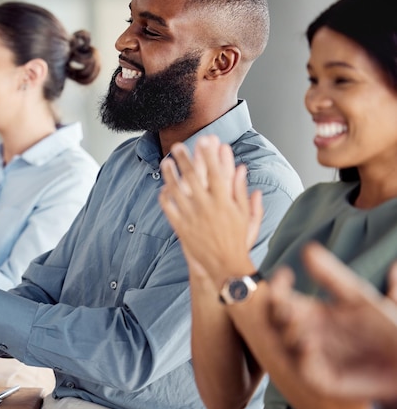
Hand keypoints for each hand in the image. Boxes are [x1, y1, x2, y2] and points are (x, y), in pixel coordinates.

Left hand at [159, 135, 262, 282]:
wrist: (224, 267)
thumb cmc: (238, 240)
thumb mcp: (246, 215)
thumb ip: (241, 190)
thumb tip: (241, 168)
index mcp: (224, 202)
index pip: (215, 172)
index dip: (209, 155)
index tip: (204, 141)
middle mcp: (207, 207)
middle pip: (193, 177)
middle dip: (185, 159)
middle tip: (178, 145)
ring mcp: (192, 218)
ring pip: (177, 191)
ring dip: (170, 175)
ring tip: (166, 162)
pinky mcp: (181, 228)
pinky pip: (169, 209)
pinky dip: (165, 197)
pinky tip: (162, 187)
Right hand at [269, 242, 396, 401]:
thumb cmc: (385, 327)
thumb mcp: (357, 296)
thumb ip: (331, 275)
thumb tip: (308, 247)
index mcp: (310, 313)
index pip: (280, 298)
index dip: (276, 286)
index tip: (285, 273)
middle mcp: (306, 333)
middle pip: (274, 322)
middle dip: (272, 311)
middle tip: (284, 303)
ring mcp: (312, 357)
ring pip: (283, 346)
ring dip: (284, 333)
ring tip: (295, 320)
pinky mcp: (323, 379)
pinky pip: (305, 371)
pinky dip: (302, 358)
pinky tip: (308, 343)